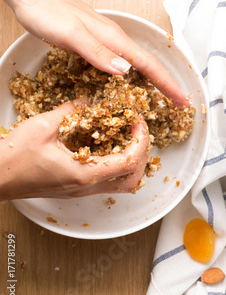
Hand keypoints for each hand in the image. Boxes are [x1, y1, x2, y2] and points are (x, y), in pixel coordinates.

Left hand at [0, 0, 188, 107]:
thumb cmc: (45, 10)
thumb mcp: (70, 34)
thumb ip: (97, 53)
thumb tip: (126, 71)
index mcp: (114, 39)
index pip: (149, 66)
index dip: (167, 85)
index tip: (182, 100)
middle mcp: (115, 40)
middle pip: (149, 66)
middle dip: (167, 85)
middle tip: (180, 103)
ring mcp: (106, 41)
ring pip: (138, 65)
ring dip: (154, 82)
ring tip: (164, 98)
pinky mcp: (97, 43)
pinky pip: (123, 63)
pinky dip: (135, 77)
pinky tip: (131, 85)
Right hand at [0, 101, 149, 199]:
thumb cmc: (11, 158)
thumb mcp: (43, 126)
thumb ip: (70, 112)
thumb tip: (86, 103)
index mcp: (85, 173)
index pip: (130, 161)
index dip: (141, 140)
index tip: (138, 122)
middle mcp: (87, 187)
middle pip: (133, 180)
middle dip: (143, 155)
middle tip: (138, 132)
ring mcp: (81, 191)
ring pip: (121, 185)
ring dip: (132, 164)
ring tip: (128, 140)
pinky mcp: (75, 189)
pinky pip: (106, 183)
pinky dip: (116, 167)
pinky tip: (108, 148)